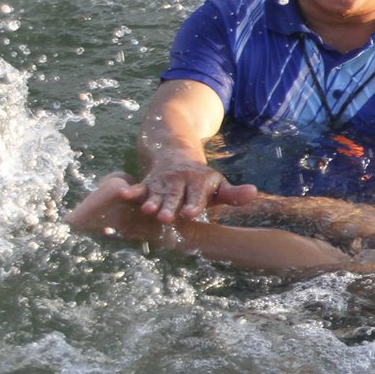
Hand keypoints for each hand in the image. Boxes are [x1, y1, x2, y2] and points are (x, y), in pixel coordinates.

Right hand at [138, 156, 257, 222]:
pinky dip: (129, 192)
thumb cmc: (201, 181)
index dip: (194, 204)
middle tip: (166, 218)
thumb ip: (233, 194)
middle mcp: (179, 182)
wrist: (176, 156)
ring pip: (156, 195)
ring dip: (151, 202)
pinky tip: (121, 195)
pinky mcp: (147, 184)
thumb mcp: (218, 186)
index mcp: (198, 183)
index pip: (196, 196)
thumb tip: (253, 193)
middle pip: (174, 197)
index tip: (190, 213)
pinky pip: (138, 188)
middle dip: (170, 207)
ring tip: (146, 211)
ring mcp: (162, 183)